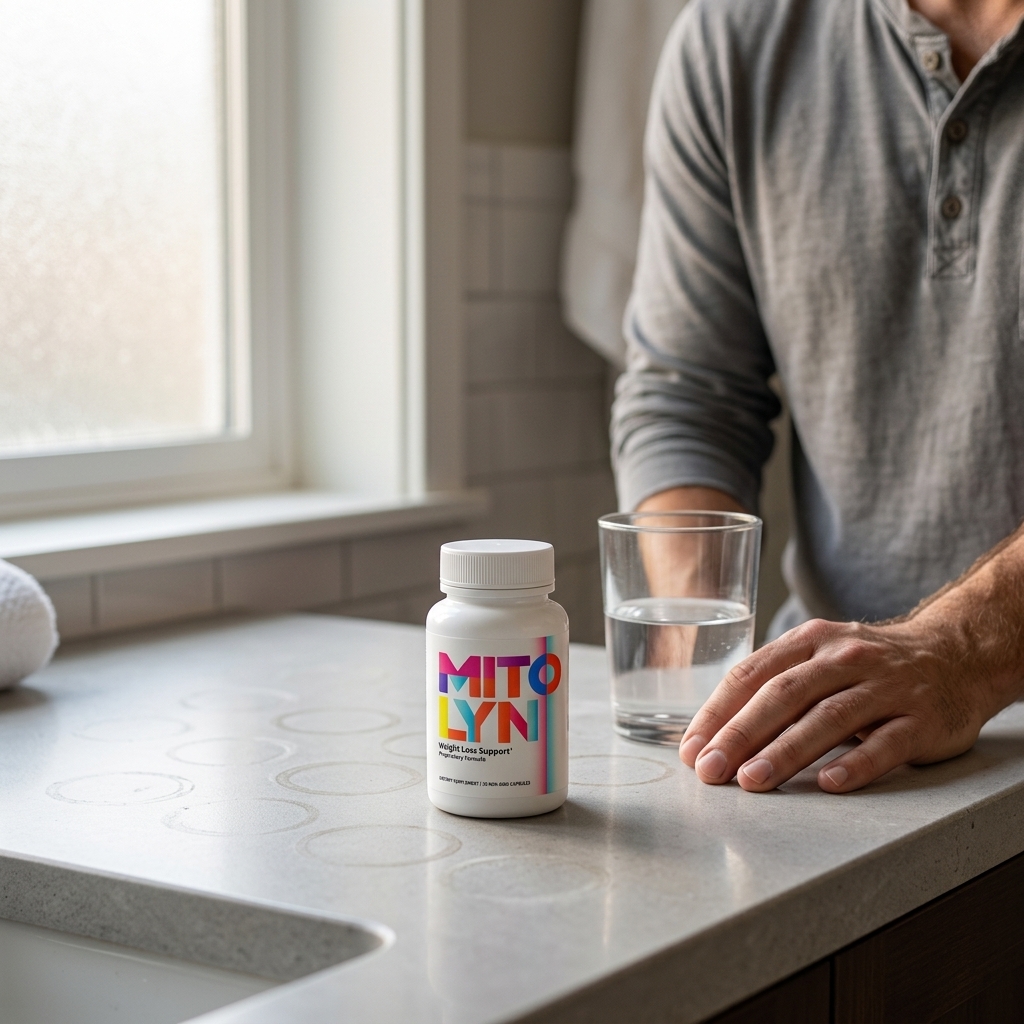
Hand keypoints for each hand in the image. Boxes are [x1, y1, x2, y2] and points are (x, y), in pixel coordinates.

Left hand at [677, 615, 1007, 793]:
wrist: (956, 656)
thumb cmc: (869, 667)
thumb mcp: (819, 658)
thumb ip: (775, 685)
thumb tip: (714, 733)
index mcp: (809, 642)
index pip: (752, 674)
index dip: (718, 712)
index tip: (691, 749)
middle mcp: (845, 657)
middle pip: (783, 695)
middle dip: (740, 734)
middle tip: (711, 769)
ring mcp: (886, 686)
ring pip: (828, 718)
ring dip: (786, 751)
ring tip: (753, 780)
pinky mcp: (922, 718)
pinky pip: (886, 743)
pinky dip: (856, 764)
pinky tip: (828, 784)